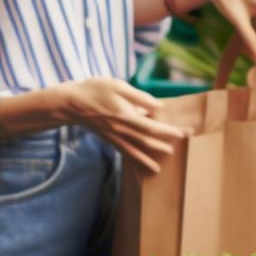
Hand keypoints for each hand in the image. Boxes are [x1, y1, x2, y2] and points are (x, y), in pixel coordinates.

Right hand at [62, 77, 189, 171]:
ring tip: (158, 170)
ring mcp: (114, 137)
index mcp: (126, 116)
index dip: (168, 131)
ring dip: (147, 160)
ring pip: (134, 152)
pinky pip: (123, 153)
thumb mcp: (119, 85)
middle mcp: (121, 130)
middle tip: (180, 151)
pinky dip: (132, 161)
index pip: (152, 127)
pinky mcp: (109, 139)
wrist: (73, 103)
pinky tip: (137, 167)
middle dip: (164, 146)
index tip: (182, 134)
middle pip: (147, 141)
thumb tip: (158, 106)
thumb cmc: (96, 90)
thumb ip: (139, 97)